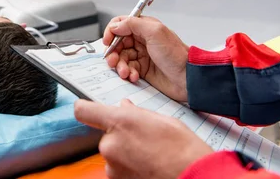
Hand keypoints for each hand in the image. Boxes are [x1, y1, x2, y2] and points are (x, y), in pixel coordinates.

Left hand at [74, 99, 211, 178]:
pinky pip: (118, 170)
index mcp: (119, 122)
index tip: (89, 109)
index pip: (83, 110)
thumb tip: (124, 107)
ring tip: (150, 157)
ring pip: (113, 154)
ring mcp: (112, 166)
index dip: (85, 108)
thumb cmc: (183, 149)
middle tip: (143, 140)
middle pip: (106, 136)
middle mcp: (110, 144)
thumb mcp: (161, 120)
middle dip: (120, 136)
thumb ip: (136, 113)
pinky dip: (130, 169)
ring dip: (126, 154)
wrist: (195, 177)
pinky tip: (148, 167)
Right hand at [104, 16, 188, 101]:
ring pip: (120, 58)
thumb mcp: (155, 32)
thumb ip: (133, 24)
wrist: (188, 78)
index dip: (111, 32)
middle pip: (117, 43)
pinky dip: (128, 73)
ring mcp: (141, 55)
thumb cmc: (176, 55)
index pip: (121, 25)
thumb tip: (116, 26)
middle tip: (113, 60)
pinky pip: (127, 69)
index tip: (108, 41)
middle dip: (113, 53)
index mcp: (144, 28)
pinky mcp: (142, 69)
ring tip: (125, 72)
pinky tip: (134, 76)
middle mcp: (141, 40)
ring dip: (119, 65)